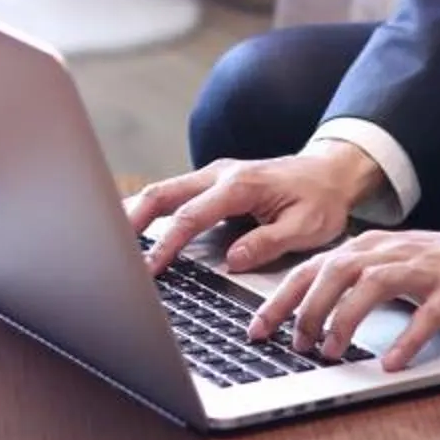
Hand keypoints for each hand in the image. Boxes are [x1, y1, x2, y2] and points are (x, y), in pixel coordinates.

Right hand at [124, 148, 379, 274]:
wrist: (330, 171)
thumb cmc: (320, 200)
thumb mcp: (306, 227)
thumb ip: (268, 242)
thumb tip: (231, 260)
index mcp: (241, 185)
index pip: (192, 216)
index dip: (167, 243)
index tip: (150, 267)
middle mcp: (221, 174)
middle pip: (164, 193)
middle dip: (132, 218)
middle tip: (109, 246)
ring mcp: (214, 175)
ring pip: (164, 190)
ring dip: (137, 212)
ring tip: (112, 238)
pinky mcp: (212, 182)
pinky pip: (175, 193)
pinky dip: (152, 209)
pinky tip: (137, 227)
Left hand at [250, 220, 439, 371]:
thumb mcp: (392, 266)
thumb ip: (354, 282)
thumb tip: (306, 313)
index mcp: (370, 248)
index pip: (313, 269)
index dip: (280, 299)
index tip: (256, 329)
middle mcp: (391, 253)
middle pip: (335, 273)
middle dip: (306, 309)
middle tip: (293, 345)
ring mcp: (424, 269)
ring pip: (373, 287)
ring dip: (345, 320)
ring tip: (330, 352)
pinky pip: (427, 315)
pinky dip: (406, 339)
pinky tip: (391, 363)